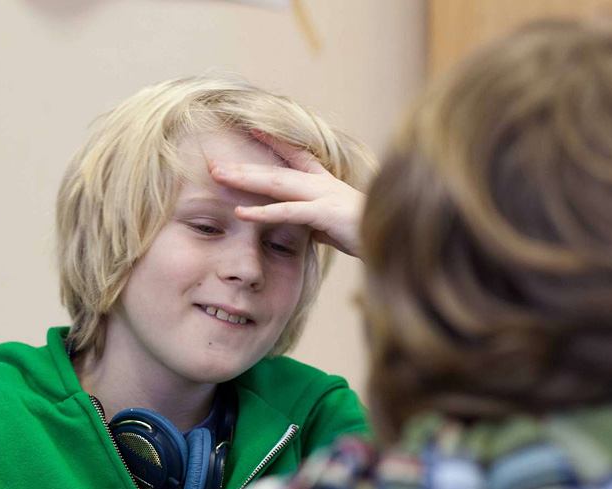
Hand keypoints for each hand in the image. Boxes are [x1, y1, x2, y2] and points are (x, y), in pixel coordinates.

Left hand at [209, 131, 367, 258]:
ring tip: (219, 177)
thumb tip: (309, 228)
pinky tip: (241, 213)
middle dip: (244, 167)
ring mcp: (323, 196)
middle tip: (214, 164)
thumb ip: (319, 222)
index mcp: (325, 182)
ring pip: (277, 184)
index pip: (295, 155)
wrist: (397, 236)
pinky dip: (263, 212)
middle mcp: (322, 183)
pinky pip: (288, 212)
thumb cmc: (368, 232)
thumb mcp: (336, 225)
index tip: (252, 129)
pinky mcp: (325, 213)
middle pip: (275, 170)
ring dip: (246, 180)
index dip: (273, 141)